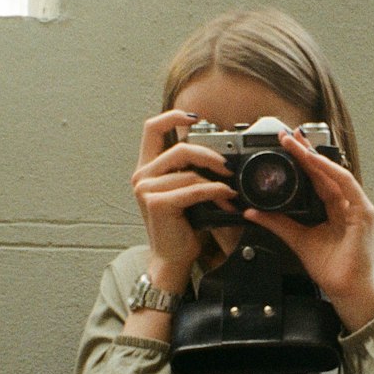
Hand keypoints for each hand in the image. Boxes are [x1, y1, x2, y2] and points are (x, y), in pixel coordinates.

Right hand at [131, 110, 236, 292]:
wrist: (172, 257)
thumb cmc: (181, 225)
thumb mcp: (185, 190)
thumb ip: (190, 169)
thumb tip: (219, 153)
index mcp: (146, 167)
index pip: (152, 128)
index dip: (173, 116)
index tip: (196, 117)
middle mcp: (141, 175)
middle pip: (180, 148)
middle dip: (211, 155)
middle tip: (229, 167)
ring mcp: (146, 189)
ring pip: (190, 171)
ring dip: (217, 181)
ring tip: (232, 191)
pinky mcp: (157, 203)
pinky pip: (194, 189)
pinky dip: (215, 192)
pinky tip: (227, 198)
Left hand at [243, 129, 373, 332]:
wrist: (345, 289)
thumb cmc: (331, 268)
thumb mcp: (297, 239)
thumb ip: (277, 223)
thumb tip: (252, 212)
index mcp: (333, 208)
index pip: (316, 178)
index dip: (301, 161)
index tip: (284, 146)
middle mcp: (346, 203)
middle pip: (324, 171)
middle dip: (305, 152)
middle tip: (287, 136)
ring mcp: (356, 206)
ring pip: (334, 174)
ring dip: (315, 157)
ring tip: (297, 144)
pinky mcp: (363, 213)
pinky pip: (347, 185)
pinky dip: (331, 172)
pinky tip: (316, 162)